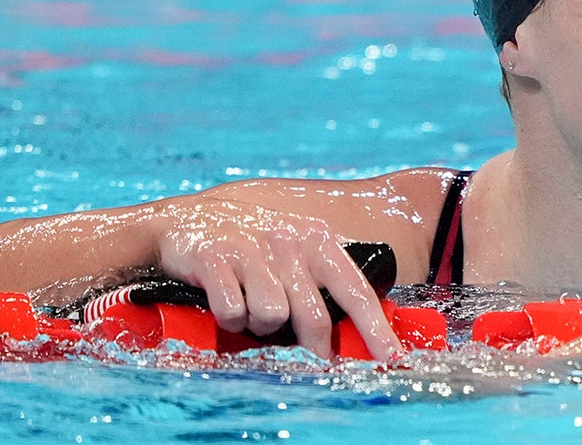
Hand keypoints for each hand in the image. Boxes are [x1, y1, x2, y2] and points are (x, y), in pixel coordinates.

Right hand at [152, 198, 401, 358]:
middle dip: (313, 347)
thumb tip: (356, 337)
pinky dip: (231, 320)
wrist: (188, 220)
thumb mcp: (297, 252)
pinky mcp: (214, 258)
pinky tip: (227, 302)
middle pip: (314, 317)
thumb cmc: (254, 246)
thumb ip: (324, 285)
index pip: (356, 292)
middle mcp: (289, 241)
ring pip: (272, 317)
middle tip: (308, 356)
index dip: (376, 330)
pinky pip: (233, 312)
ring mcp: (251, 248)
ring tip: (252, 308)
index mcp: (318, 240)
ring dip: (261, 326)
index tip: (393, 361)